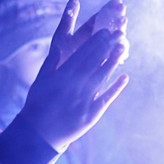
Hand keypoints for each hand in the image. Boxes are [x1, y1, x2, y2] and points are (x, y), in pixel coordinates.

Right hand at [18, 0, 129, 150]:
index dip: (95, 41)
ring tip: (122, 48)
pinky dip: (116, 87)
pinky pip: (106, 98)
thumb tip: (60, 44)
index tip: (105, 30)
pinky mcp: (92, 114)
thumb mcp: (41, 79)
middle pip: (94, 62)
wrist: (39, 133)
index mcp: (62, 76)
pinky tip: (125, 76)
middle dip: (107, 46)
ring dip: (113, 61)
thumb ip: (53, 61)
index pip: (82, 54)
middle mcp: (75, 86)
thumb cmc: (38, 102)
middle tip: (119, 33)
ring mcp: (85, 100)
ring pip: (102, 77)